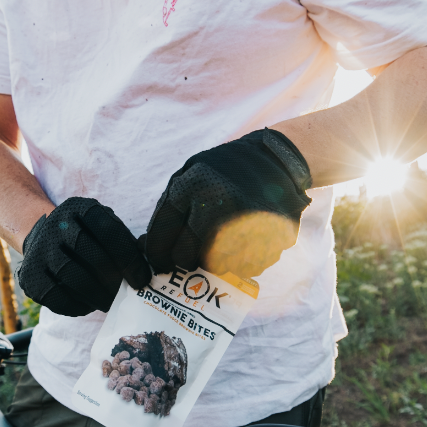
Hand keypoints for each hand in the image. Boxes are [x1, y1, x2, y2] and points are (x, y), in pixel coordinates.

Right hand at [18, 197, 151, 316]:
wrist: (41, 236)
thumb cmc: (85, 235)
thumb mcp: (104, 226)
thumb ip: (124, 242)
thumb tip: (147, 268)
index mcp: (80, 208)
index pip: (110, 232)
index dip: (131, 260)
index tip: (142, 280)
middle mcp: (56, 225)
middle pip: (92, 256)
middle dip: (115, 280)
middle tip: (128, 294)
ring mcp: (39, 250)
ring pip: (73, 278)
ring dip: (98, 295)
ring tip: (110, 302)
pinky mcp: (29, 276)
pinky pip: (56, 298)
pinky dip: (77, 305)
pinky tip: (89, 304)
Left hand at [145, 128, 311, 277]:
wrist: (278, 160)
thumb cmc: (226, 169)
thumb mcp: (191, 172)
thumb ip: (170, 207)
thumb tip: (147, 246)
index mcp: (193, 187)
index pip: (162, 234)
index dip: (156, 253)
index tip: (159, 260)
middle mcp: (218, 207)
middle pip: (186, 256)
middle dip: (185, 258)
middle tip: (190, 254)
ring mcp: (246, 226)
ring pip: (216, 266)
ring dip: (215, 260)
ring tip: (223, 241)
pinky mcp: (269, 239)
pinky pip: (244, 267)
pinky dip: (241, 260)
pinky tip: (244, 241)